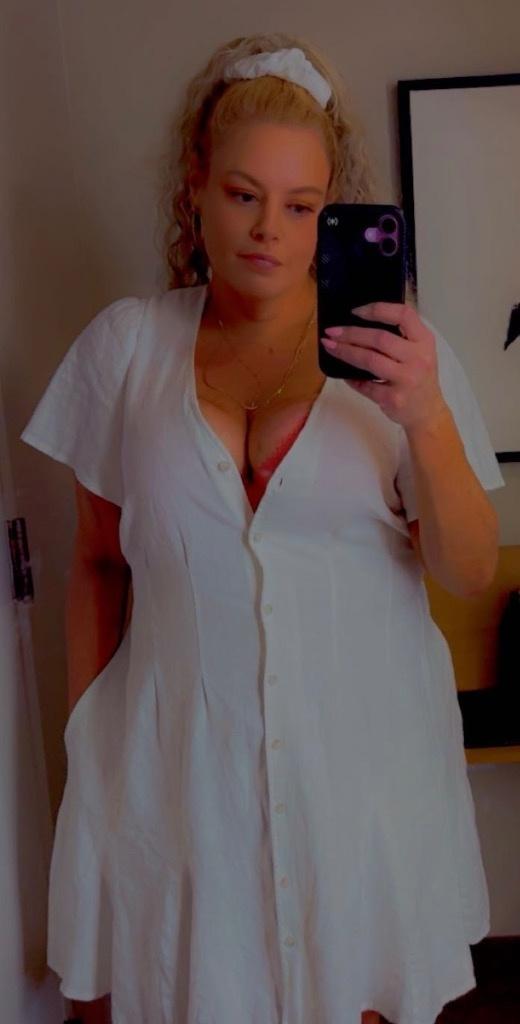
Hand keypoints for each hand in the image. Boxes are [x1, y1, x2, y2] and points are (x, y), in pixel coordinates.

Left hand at [321, 302, 447, 430]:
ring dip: (345, 351)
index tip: (355, 311)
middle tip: (332, 331)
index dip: (377, 309)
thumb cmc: (419, 379)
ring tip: (330, 346)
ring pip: (369, 359)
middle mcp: (418, 358)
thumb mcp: (419, 352)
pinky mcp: (394, 398)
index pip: (403, 315)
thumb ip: (399, 337)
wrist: (428, 412)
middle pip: (379, 338)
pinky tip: (344, 375)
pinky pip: (365, 385)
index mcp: (424, 341)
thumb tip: (359, 326)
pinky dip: (351, 379)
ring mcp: (407, 379)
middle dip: (351, 333)